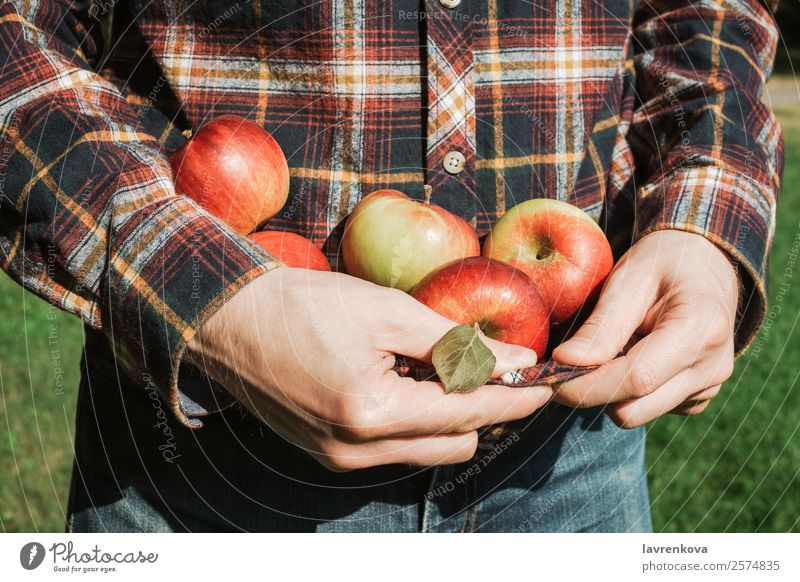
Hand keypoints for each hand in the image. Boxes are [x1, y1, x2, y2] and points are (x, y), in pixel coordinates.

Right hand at [185, 268, 551, 470]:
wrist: (230, 320)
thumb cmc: (304, 304)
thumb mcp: (387, 310)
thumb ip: (455, 343)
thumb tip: (515, 359)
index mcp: (373, 412)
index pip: (470, 413)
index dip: (515, 398)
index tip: (546, 384)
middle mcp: (358, 450)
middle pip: (456, 444)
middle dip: (484, 408)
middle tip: (493, 366)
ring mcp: (341, 459)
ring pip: (428, 451)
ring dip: (449, 416)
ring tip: (441, 368)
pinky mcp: (330, 455)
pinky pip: (395, 448)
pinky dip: (416, 421)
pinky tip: (406, 381)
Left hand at [552, 230, 737, 426]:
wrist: (705, 264)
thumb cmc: (663, 263)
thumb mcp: (630, 279)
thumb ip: (601, 325)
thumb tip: (564, 362)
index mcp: (701, 330)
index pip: (636, 379)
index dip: (586, 385)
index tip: (549, 377)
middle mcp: (713, 367)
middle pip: (634, 408)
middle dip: (592, 391)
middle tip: (568, 362)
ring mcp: (709, 386)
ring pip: (638, 414)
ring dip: (610, 390)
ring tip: (610, 348)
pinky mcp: (698, 397)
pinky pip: (649, 409)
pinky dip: (629, 391)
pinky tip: (631, 355)